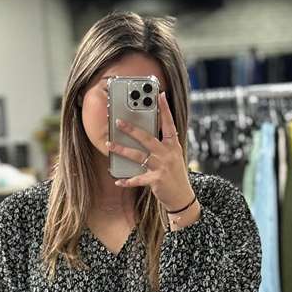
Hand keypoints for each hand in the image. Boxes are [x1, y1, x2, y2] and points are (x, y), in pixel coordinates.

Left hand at [105, 90, 194, 209]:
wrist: (182, 196)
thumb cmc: (175, 174)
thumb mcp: (173, 156)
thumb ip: (162, 144)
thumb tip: (145, 133)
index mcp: (173, 145)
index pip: (169, 124)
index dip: (165, 110)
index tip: (160, 95)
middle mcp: (167, 154)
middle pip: (147, 138)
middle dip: (132, 129)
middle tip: (118, 122)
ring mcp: (161, 167)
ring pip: (138, 156)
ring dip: (122, 150)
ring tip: (109, 145)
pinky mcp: (156, 180)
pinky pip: (138, 179)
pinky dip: (127, 180)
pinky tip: (118, 180)